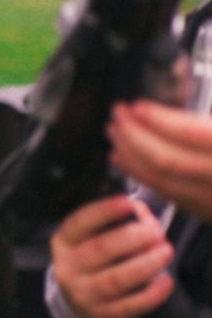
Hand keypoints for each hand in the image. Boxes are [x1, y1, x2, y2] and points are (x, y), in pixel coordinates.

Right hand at [50, 195, 173, 317]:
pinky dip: (150, 295)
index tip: (128, 202)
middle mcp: (67, 268)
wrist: (79, 303)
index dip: (104, 212)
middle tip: (156, 231)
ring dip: (144, 265)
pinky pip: (127, 307)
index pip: (79, 223)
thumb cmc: (91, 261)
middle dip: (130, 238)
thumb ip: (113, 222)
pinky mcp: (100, 315)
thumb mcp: (90, 239)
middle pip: (99, 250)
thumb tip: (142, 212)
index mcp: (63, 242)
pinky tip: (166, 281)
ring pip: (114, 280)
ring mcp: (82, 294)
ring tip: (165, 252)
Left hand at [108, 100, 211, 223]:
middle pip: (170, 160)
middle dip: (135, 135)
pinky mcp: (207, 212)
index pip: (196, 135)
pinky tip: (125, 158)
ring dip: (131, 154)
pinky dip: (140, 174)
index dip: (162, 119)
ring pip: (164, 181)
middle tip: (118, 114)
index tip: (138, 105)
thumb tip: (178, 108)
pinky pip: (168, 194)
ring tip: (116, 131)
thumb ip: (203, 123)